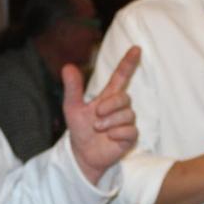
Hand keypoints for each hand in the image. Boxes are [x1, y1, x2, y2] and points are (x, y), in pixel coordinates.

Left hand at [64, 46, 140, 184]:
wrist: (82, 154)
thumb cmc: (80, 129)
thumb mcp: (72, 108)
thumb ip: (73, 89)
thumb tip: (67, 67)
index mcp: (108, 97)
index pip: (121, 76)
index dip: (128, 63)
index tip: (136, 48)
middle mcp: (119, 107)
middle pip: (124, 97)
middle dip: (111, 105)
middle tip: (96, 114)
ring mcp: (126, 122)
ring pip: (128, 114)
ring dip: (111, 121)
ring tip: (98, 128)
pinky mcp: (130, 137)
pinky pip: (130, 131)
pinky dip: (117, 133)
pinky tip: (109, 137)